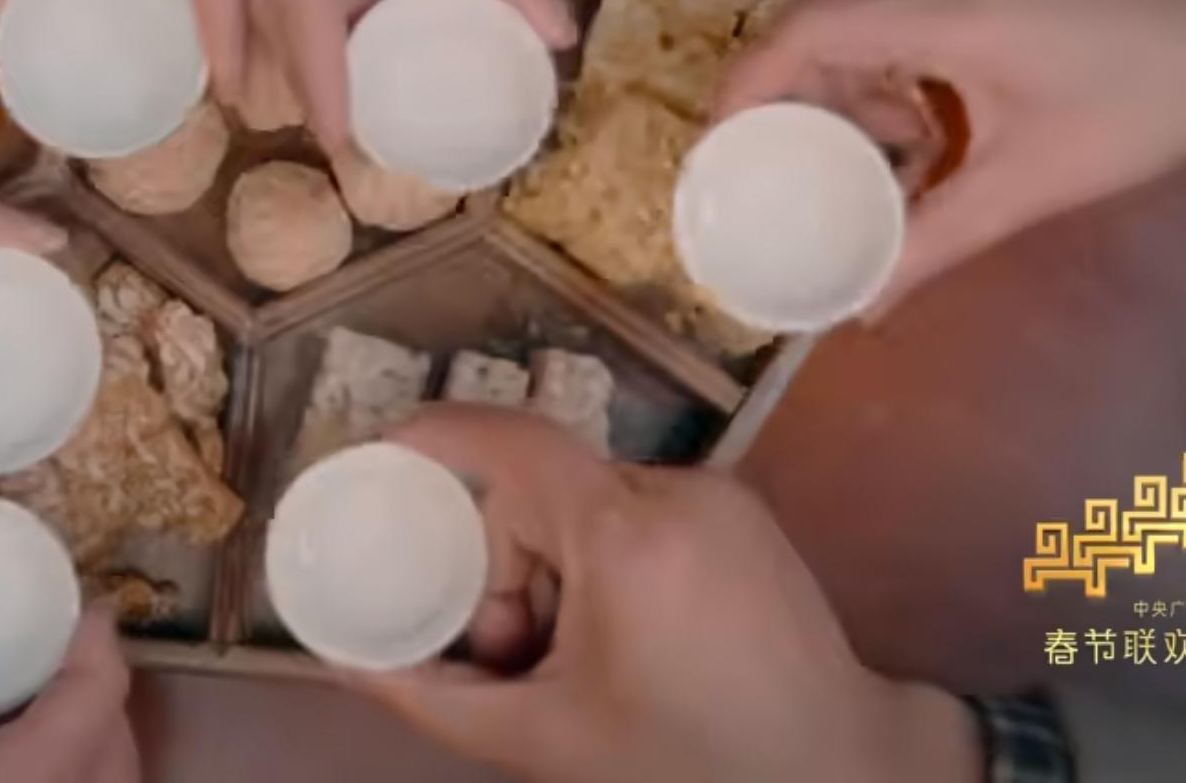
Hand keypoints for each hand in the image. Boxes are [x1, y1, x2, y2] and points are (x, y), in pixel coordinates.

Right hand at [352, 407, 978, 782]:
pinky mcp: (746, 520)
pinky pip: (642, 517)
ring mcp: (720, 501)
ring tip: (573, 664)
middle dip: (507, 570)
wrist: (839, 775)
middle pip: (543, 493)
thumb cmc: (690, 764)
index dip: (439, 436)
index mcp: (625, 536)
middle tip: (512, 658)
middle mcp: (676, 494)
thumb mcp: (543, 740)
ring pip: (590, 506)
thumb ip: (433, 696)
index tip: (386, 453)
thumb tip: (346, 665)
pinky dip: (608, 567)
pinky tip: (623, 643)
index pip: (513, 443)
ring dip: (557, 573)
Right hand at [714, 0, 1185, 314]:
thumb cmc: (1136, 109)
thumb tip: (862, 306)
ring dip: (834, 60)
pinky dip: (871, 45)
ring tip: (876, 138)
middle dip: (788, 81)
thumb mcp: (1030, 185)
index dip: (746, 85)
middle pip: (809, 3)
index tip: (720, 147)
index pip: (805, 28)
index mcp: (944, 11)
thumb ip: (935, 241)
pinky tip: (914, 110)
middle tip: (798, 155)